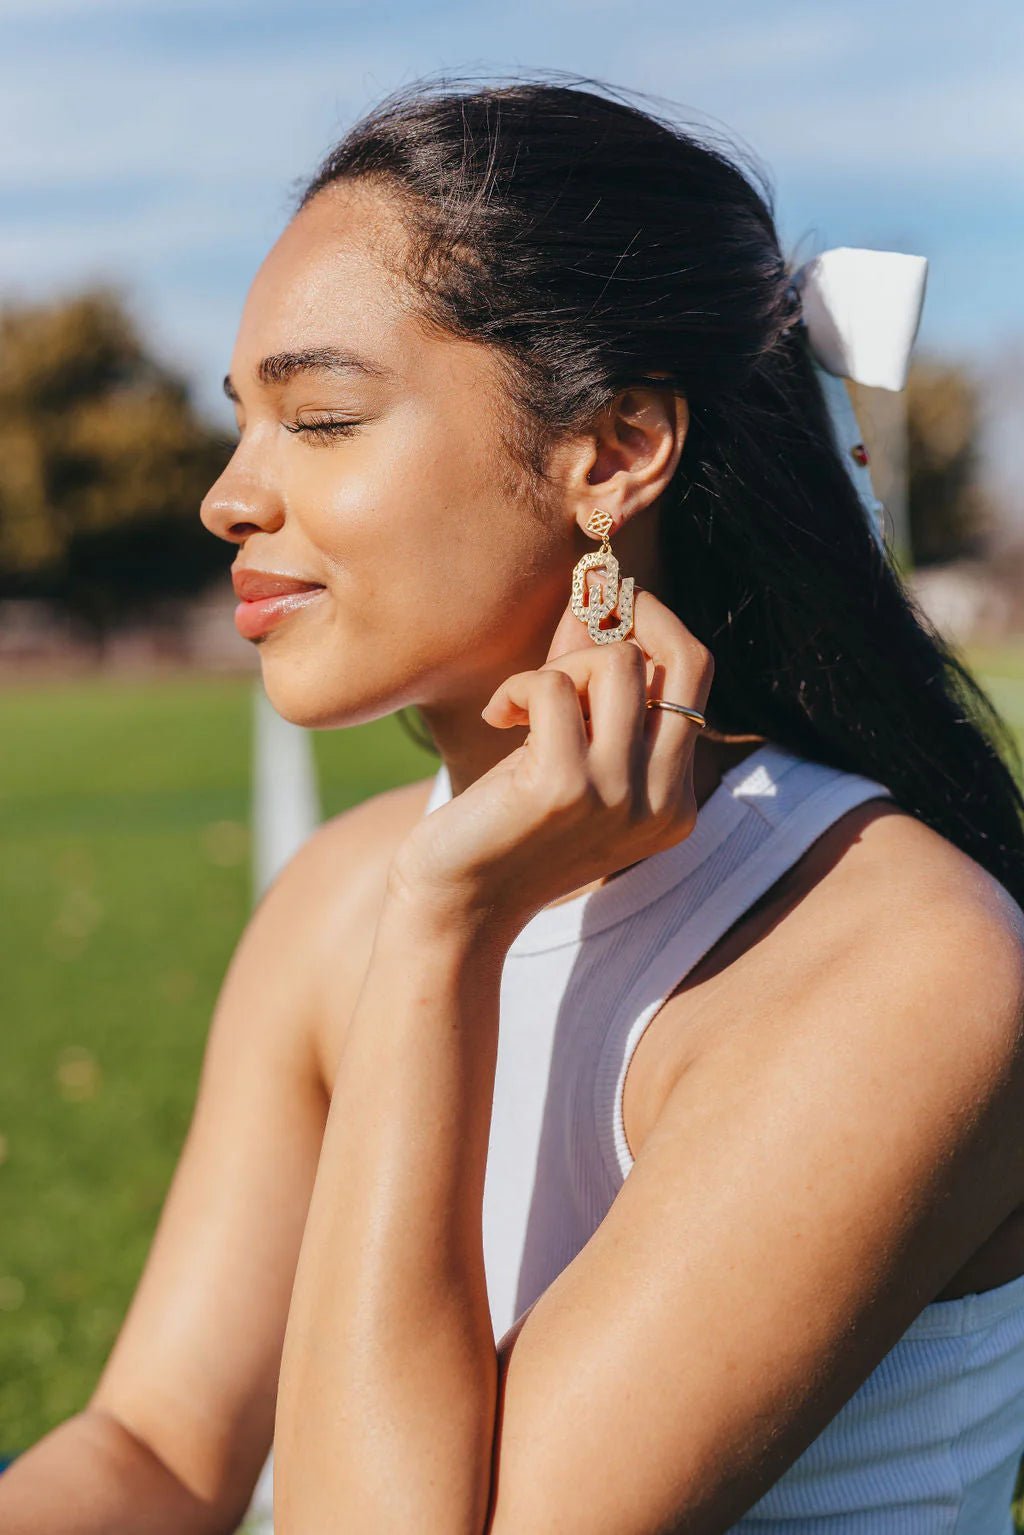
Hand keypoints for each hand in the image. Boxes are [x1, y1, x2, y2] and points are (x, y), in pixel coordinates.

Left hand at [388, 586, 713, 932]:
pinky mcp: (565, 787)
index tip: (609, 608)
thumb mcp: (567, 755)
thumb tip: (597, 600)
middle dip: (630, 617)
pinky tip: (497, 716)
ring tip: (523, 702)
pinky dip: (519, 687)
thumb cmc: (505, 827)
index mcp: (673, 798)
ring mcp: (618, 795)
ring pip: (618, 663)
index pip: (694, 676)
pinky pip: (555, 686)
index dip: (652, 625)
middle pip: (685, 659)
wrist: (457, 907)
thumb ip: (592, 688)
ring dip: (560, 664)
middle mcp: (661, 799)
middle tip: (582, 614)